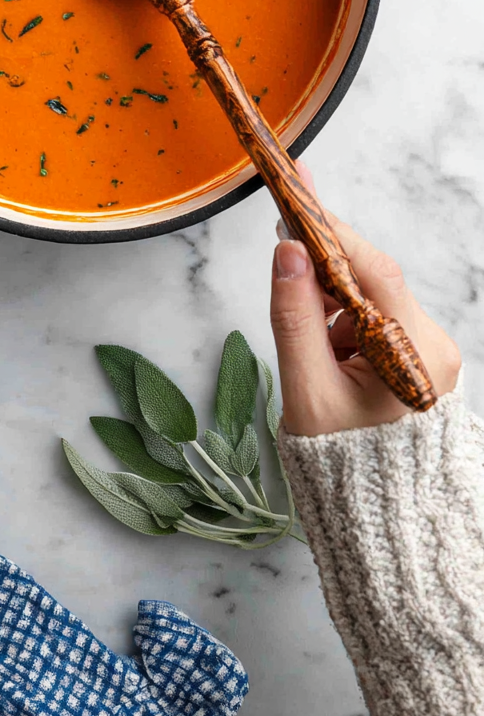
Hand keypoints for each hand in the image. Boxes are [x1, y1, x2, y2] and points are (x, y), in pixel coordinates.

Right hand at [270, 163, 461, 436]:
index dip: (333, 234)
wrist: (372, 513)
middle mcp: (433, 346)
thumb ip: (294, 317)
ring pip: (369, 297)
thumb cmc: (341, 462)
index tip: (298, 202)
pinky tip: (325, 351)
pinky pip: (373, 318)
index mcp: (416, 357)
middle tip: (282, 243)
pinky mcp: (415, 355)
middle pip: (373, 280)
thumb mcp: (307, 388)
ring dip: (331, 305)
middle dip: (324, 271)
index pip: (374, 274)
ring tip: (312, 350)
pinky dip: (342, 322)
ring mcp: (427, 351)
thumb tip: (287, 253)